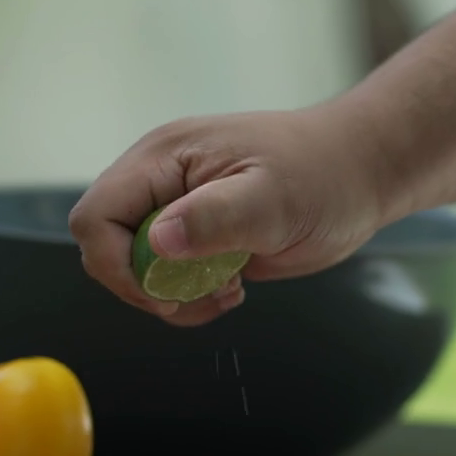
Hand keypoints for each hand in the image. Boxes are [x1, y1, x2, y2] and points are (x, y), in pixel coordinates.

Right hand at [68, 103, 397, 326]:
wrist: (360, 174)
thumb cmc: (324, 175)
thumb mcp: (273, 199)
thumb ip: (214, 219)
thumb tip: (157, 242)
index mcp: (163, 158)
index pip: (96, 217)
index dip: (116, 265)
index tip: (167, 291)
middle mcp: (159, 180)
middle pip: (106, 247)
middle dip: (146, 286)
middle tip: (201, 296)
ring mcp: (176, 205)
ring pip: (135, 267)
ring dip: (171, 295)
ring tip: (227, 290)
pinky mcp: (196, 231)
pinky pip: (165, 273)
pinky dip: (190, 294)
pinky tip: (232, 286)